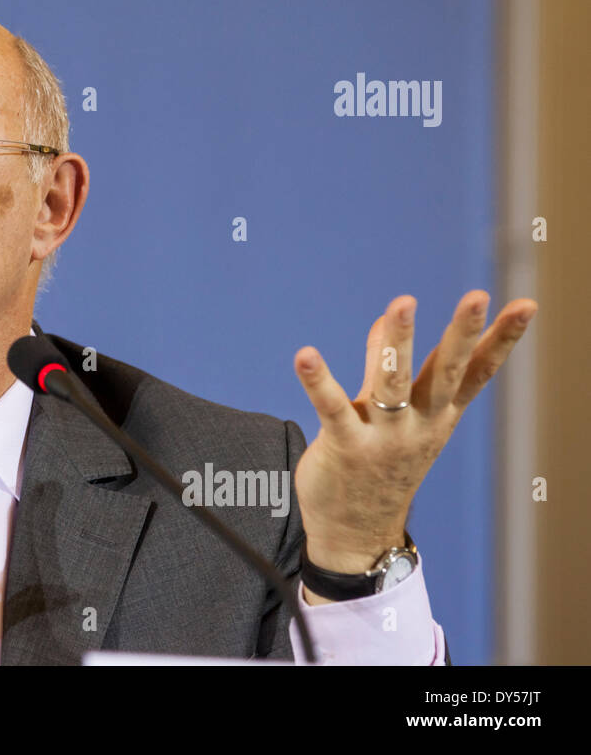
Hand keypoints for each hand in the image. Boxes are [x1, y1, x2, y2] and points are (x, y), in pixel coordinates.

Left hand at [291, 291, 536, 599]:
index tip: (525, 306)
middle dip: (461, 334)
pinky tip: (305, 355)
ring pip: (393, 382)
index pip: (477, 372)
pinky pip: (332, 408)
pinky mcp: (345, 446)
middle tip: (478, 297)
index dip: (502, 339)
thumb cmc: (379, 466)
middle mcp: (418, 424)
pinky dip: (319, 381)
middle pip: (444, 372)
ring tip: (402, 304)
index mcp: (438, 415)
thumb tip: (390, 319)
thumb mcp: (398, 416)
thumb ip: (395, 368)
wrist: (357, 534)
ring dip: (396, 343)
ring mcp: (384, 436)